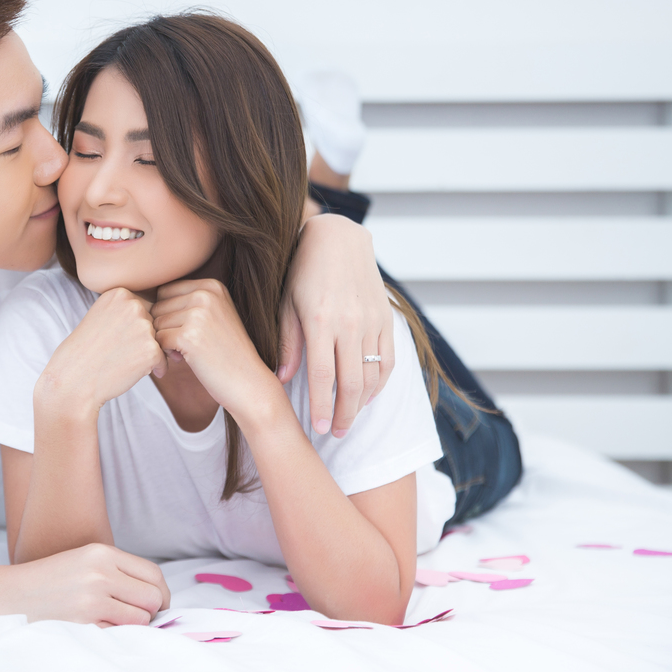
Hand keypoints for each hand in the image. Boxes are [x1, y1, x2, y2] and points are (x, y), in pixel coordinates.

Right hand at [6, 543, 170, 626]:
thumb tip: (156, 597)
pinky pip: (119, 634)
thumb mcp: (85, 560)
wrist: (14, 595)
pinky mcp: (84, 622)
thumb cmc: (52, 580)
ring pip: (141, 619)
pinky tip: (101, 627)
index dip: (161, 593)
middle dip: (152, 611)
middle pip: (153, 597)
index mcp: (103, 553)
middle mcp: (100, 573)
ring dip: (135, 625)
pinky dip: (116, 635)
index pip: (153, 574)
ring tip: (116, 621)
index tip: (158, 604)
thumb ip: (119, 571)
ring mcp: (92, 599)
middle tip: (139, 616)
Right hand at [35, 287, 165, 418]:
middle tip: (122, 352)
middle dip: (144, 338)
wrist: (73, 379)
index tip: (118, 339)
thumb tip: (153, 314)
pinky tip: (137, 372)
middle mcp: (133, 305)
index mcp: (119, 293)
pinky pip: (163, 359)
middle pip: (153, 322)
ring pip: (159, 340)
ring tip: (127, 362)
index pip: (143, 307)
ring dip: (150, 352)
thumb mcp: (99, 315)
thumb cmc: (84, 351)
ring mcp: (143, 327)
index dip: (133, 326)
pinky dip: (156, 368)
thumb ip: (124, 310)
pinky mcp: (151, 350)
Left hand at [151, 279, 283, 423]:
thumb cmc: (226, 352)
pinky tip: (181, 359)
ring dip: (163, 340)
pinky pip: (158, 340)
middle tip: (181, 345)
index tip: (182, 329)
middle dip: (164, 326)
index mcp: (212, 286)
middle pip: (158, 305)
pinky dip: (164, 353)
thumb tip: (145, 301)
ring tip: (183, 352)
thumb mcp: (215, 315)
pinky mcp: (190, 336)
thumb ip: (189, 301)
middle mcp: (206, 295)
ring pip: (156, 323)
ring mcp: (199, 315)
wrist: (248, 382)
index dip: (167, 312)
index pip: (165, 290)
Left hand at [278, 213, 392, 437]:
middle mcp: (350, 323)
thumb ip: (287, 342)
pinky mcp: (386, 317)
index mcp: (320, 321)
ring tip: (348, 419)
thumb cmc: (302, 270)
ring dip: (361, 403)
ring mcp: (372, 321)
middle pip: (351, 384)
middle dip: (344, 415)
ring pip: (372, 376)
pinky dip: (380, 383)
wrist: (338, 238)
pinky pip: (388, 359)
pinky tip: (367, 396)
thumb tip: (283, 379)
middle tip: (335, 434)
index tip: (318, 429)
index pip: (323, 377)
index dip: (322, 407)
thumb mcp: (285, 302)